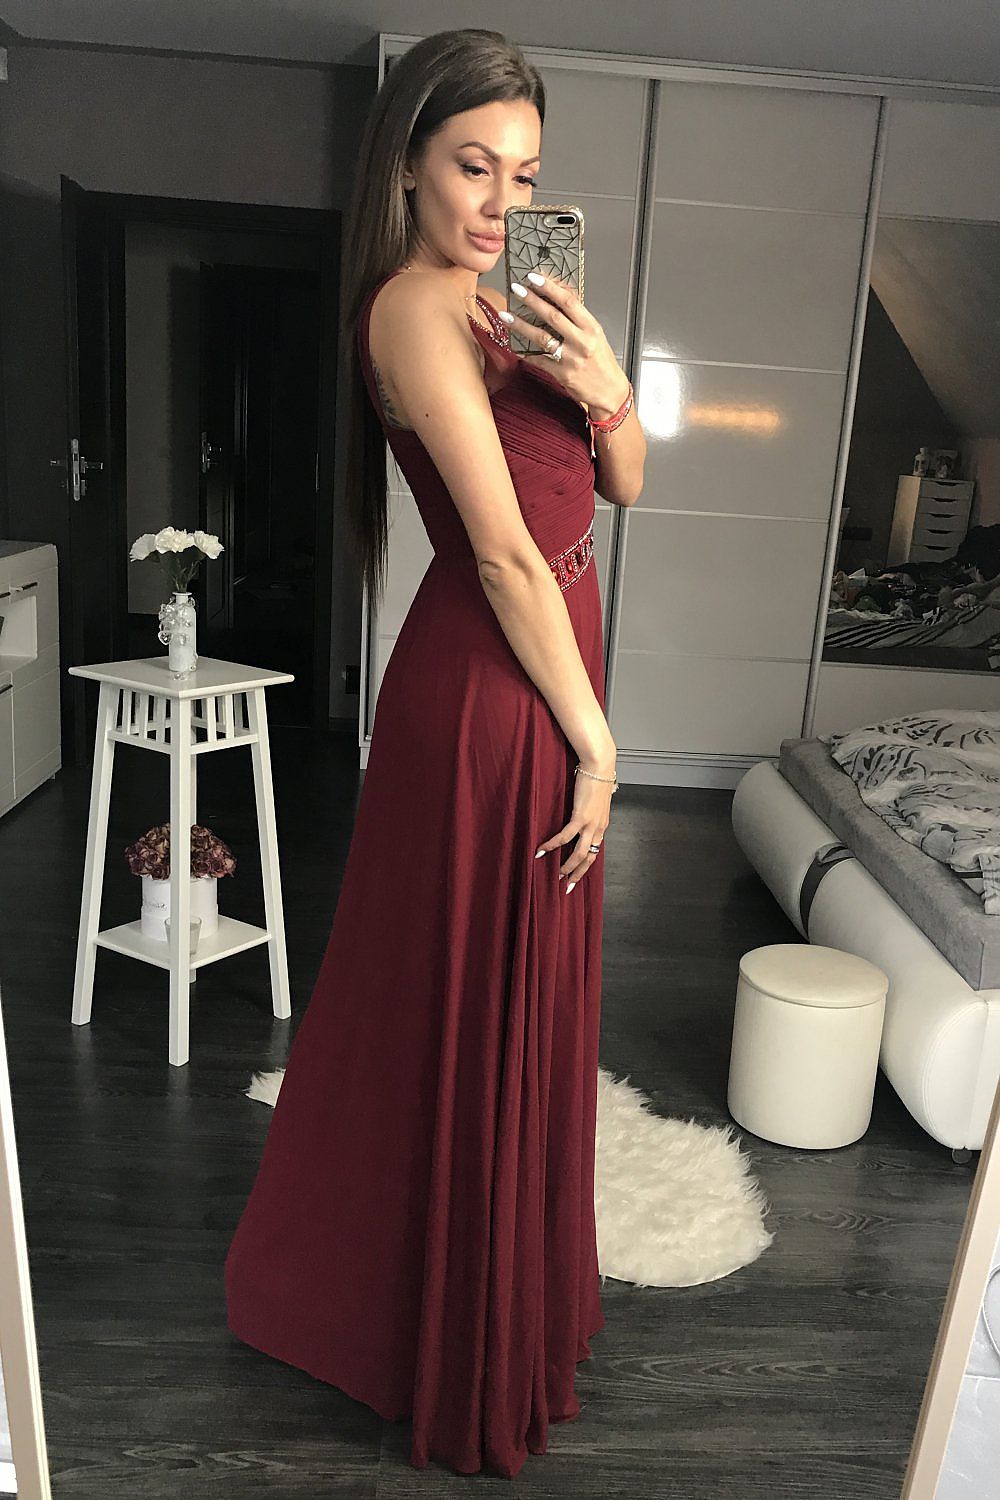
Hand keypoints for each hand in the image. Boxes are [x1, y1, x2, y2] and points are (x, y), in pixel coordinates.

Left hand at [502, 272, 629, 416]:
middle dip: (532, 300)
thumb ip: (577, 319)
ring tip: (506, 315)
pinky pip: (538, 360)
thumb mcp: (596, 335)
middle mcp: (581, 342)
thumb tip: (557, 298)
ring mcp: (570, 359)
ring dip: (521, 325)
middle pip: (552, 316)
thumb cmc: (602, 362)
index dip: (550, 288)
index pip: (569, 301)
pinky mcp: (561, 374)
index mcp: (591, 328)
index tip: (534, 278)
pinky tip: (513, 344)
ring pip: (541, 337)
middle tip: (516, 289)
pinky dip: (524, 352)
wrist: (609, 390)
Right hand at [534, 763, 613, 893]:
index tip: (574, 876)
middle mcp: (599, 828)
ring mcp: (591, 824)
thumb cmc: (595, 778)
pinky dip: (553, 845)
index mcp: (601, 825)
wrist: (598, 765)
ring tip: (556, 874)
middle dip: (577, 874)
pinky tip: (542, 850)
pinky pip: (565, 837)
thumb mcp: (594, 800)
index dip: (584, 866)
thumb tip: (578, 814)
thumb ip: (588, 810)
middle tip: (566, 886)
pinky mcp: (581, 817)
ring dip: (567, 866)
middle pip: (589, 858)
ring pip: (580, 853)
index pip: (594, 852)